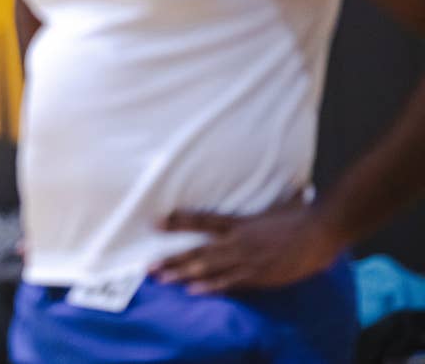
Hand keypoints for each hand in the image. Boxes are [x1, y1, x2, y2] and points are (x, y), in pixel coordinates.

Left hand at [150, 199, 345, 293]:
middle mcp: (238, 241)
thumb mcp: (271, 201)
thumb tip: (256, 180)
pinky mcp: (259, 276)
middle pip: (198, 251)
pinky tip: (193, 290)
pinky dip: (211, 287)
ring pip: (208, 269)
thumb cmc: (300, 214)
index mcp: (239, 222)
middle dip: (172, 259)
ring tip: (163, 279)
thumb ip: (257, 195)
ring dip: (184, 274)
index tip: (155, 222)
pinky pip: (230, 283)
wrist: (322, 231)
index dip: (177, 221)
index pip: (201, 221)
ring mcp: (247, 260)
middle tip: (149, 266)